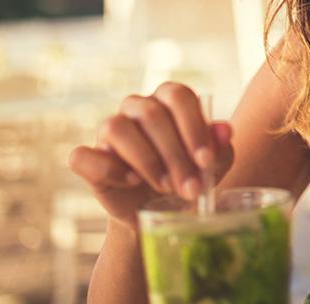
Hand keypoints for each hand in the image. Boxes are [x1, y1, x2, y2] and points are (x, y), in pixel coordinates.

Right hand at [69, 82, 233, 227]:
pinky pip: (85, 156)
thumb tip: (225, 130)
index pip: (178, 96)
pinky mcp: (87, 158)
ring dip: (147, 161)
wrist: (158, 213)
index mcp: (168, 99)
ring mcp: (109, 130)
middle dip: (176, 155)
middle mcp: (136, 107)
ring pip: (118, 128)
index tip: (206, 162)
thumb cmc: (187, 179)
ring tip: (166, 188)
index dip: (193, 127)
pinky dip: (109, 169)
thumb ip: (219, 147)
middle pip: (152, 115)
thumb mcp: (211, 167)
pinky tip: (132, 182)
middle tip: (191, 188)